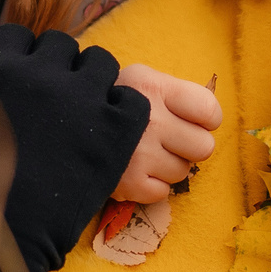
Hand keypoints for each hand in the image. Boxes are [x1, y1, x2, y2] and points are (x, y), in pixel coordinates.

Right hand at [0, 25, 149, 271]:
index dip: (26, 57)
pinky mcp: (114, 128)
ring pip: (102, 64)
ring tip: (91, 115)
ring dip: (97, 84)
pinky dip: (126, 113)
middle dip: (63, 68)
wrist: (3, 241)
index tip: (27, 81)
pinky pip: (133, 100)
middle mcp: (40, 73)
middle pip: (64, 45)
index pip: (19, 36)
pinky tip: (113, 136)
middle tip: (61, 102)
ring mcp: (82, 98)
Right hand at [109, 64, 219, 202]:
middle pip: (204, 147)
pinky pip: (163, 192)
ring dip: (168, 165)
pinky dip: (151, 185)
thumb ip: (174, 92)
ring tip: (145, 153)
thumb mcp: (139, 79)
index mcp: (156, 89)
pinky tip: (135, 170)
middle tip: (169, 141)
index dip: (206, 119)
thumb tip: (208, 115)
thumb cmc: (110, 100)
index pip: (210, 110)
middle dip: (189, 145)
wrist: (60, 123)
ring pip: (183, 171)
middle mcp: (152, 121)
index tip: (191, 120)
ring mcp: (141, 155)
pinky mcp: (129, 184)